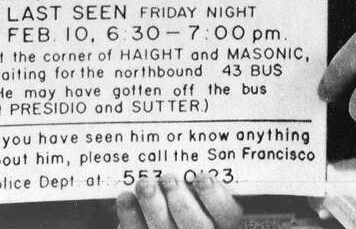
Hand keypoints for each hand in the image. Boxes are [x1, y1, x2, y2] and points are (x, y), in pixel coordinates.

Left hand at [116, 173, 241, 228]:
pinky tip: (126, 197)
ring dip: (153, 206)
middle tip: (168, 179)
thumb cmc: (192, 187)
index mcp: (224, 218)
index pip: (228, 214)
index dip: (216, 198)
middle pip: (196, 226)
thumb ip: (206, 169)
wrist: (168, 209)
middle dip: (181, 203)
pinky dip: (130, 216)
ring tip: (145, 183)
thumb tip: (203, 136)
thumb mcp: (207, 178)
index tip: (202, 178)